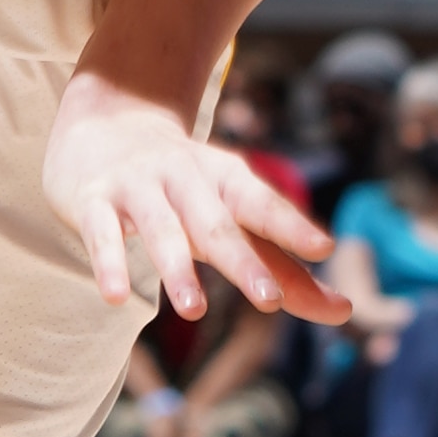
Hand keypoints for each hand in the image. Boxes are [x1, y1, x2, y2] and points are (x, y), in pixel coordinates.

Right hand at [43, 77, 355, 325]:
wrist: (103, 123)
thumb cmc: (183, 189)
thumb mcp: (233, 217)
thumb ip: (284, 268)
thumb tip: (344, 313)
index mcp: (225, 180)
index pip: (261, 202)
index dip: (291, 225)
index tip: (324, 248)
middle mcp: (184, 178)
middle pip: (216, 222)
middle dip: (242, 260)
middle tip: (269, 300)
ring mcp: (137, 187)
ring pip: (160, 229)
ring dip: (176, 268)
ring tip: (194, 310)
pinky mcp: (92, 202)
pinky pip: (101, 234)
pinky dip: (108, 263)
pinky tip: (115, 297)